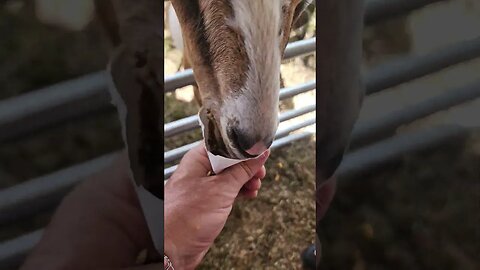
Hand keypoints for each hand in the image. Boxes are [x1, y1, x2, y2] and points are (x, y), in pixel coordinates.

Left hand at [164, 143, 269, 268]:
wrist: (172, 249)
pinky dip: (240, 191)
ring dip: (245, 179)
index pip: (224, 144)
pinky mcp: (208, 202)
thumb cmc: (185, 218)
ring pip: (230, 176)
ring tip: (255, 185)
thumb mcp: (221, 190)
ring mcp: (203, 187)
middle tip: (260, 173)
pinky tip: (249, 194)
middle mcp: (199, 170)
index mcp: (197, 159)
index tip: (259, 153)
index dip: (243, 148)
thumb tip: (259, 155)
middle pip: (229, 160)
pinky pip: (228, 190)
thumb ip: (242, 171)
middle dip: (247, 166)